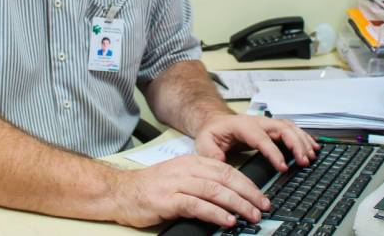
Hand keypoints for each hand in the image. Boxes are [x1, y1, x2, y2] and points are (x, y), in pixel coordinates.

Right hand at [111, 154, 269, 227]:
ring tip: (251, 215)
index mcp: (192, 162)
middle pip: (226, 178)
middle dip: (248, 193)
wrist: (120, 192)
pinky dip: (215, 213)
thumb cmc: (150, 188)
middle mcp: (187, 169)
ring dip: (237, 204)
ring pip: (215, 190)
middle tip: (263, 207)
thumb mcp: (179, 178)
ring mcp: (177, 183)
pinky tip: (227, 220)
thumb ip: (203, 184)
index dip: (247, 183)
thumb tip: (230, 198)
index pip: (227, 169)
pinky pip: (197, 205)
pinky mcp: (168, 200)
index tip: (261, 196)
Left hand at [195, 114, 318, 171]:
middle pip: (282, 128)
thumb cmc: (212, 132)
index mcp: (242, 125)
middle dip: (295, 144)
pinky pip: (291, 130)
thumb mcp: (204, 142)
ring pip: (289, 127)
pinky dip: (303, 137)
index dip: (274, 152)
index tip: (283, 167)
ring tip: (311, 156)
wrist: (215, 121)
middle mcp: (258, 122)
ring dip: (302, 140)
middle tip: (304, 161)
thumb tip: (221, 162)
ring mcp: (266, 123)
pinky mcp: (272, 128)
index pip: (262, 138)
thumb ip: (211, 152)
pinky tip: (313, 147)